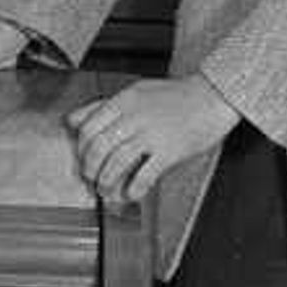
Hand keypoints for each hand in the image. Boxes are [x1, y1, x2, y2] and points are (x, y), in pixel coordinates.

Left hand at [65, 73, 239, 206]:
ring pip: (116, 162)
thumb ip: (103, 106)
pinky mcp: (170, 149)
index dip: (82, 150)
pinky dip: (134, 188)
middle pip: (98, 147)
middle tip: (92, 179)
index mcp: (124, 101)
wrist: (214, 95)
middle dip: (90, 169)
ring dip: (107, 182)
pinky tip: (131, 194)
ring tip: (107, 191)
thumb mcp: (135, 92)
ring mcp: (152, 133)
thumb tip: (73, 120)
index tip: (85, 161)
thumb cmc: (176, 96)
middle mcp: (134, 116)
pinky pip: (145, 174)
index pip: (88, 128)